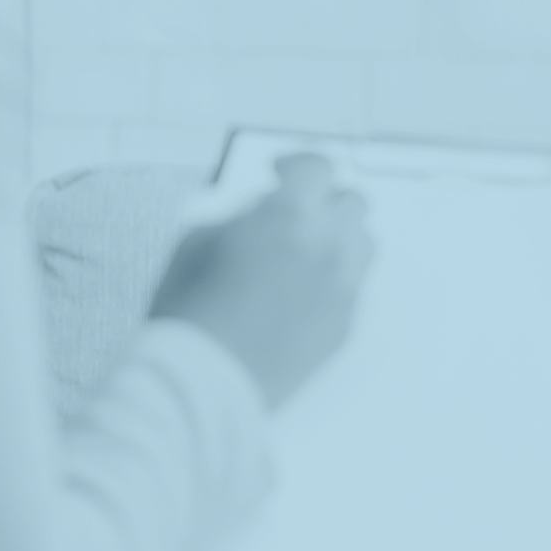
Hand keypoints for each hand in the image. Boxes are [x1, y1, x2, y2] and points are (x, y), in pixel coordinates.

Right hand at [150, 153, 373, 406]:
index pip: (317, 168)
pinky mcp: (345, 326)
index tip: (279, 172)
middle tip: (293, 212)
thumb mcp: (194, 244)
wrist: (201, 385)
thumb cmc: (188, 317)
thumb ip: (237, 216)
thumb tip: (258, 211)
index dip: (296, 165)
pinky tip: (300, 292)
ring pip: (362, 243)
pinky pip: (354, 286)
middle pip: (350, 202)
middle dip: (323, 200)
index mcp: (289, 217)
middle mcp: (328, 248)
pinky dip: (334, 279)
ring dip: (338, 237)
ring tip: (302, 250)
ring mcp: (343, 289)